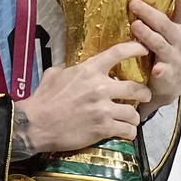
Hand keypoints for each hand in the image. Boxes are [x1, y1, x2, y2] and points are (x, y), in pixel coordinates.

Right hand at [12, 43, 152, 156]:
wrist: (35, 124)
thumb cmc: (43, 99)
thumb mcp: (54, 75)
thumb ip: (68, 69)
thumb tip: (71, 67)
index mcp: (89, 70)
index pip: (118, 53)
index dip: (136, 49)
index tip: (145, 50)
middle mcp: (100, 87)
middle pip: (136, 87)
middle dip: (144, 92)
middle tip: (144, 96)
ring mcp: (103, 109)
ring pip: (133, 112)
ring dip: (135, 117)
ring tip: (131, 120)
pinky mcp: (103, 128)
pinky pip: (127, 130)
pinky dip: (129, 132)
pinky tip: (125, 132)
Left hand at [130, 0, 180, 116]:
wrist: (174, 84)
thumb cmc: (170, 53)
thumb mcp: (170, 33)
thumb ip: (161, 18)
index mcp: (180, 28)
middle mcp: (179, 40)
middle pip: (165, 24)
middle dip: (150, 13)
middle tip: (134, 3)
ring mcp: (174, 58)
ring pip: (160, 44)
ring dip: (148, 35)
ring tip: (136, 26)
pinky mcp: (168, 75)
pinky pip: (164, 71)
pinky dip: (160, 70)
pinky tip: (156, 68)